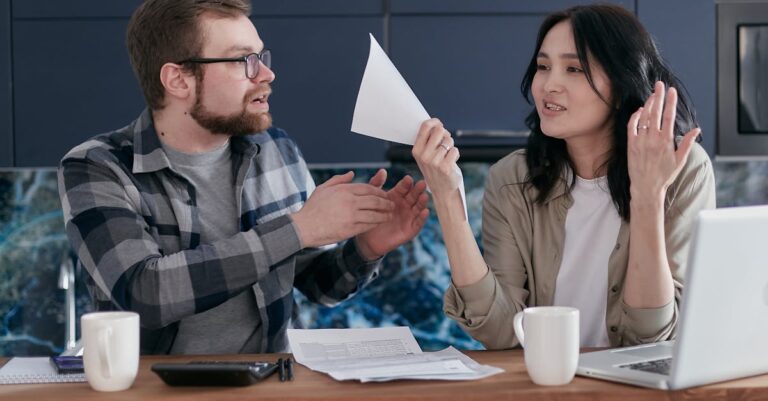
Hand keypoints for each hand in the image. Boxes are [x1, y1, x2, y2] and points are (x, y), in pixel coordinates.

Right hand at [291, 171, 393, 247]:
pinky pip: (369, 224)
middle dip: (386, 202)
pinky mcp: (351, 228)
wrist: (304, 227)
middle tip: (392, 204)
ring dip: (385, 214)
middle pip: (375, 199)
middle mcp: (350, 201)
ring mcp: (351, 215)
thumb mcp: (323, 188)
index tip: (384, 194)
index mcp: (344, 189)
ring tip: (390, 214)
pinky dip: (376, 223)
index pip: (368, 187)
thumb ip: (339, 180)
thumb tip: (352, 173)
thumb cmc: (312, 208)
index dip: (379, 191)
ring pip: (375, 213)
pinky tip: (379, 222)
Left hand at [355, 169, 428, 259]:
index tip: (408, 179)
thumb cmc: (370, 217)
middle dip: (418, 189)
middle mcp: (405, 205)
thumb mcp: (372, 200)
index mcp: (396, 196)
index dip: (406, 184)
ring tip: (424, 196)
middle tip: (422, 183)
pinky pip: (418, 223)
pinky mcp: (411, 229)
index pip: (403, 188)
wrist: (367, 239)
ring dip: (422, 202)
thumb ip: (376, 185)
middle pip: (413, 195)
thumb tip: (383, 170)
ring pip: (418, 207)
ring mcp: (409, 217)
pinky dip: (422, 217)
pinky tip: (425, 211)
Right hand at [411, 118, 461, 197]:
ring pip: (449, 140)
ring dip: (451, 146)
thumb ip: (428, 140)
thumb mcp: (426, 155)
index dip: (435, 122)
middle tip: (445, 142)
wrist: (442, 190)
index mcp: (416, 150)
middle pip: (439, 130)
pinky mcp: (445, 167)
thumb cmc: (435, 169)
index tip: (439, 123)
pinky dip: (455, 154)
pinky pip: (455, 150)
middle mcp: (423, 156)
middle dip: (445, 134)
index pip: (425, 127)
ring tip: (447, 155)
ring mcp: (434, 162)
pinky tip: (451, 162)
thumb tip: (437, 125)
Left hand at [627, 81, 699, 202]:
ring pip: (644, 117)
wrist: (646, 187)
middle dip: (658, 96)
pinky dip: (635, 116)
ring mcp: (640, 141)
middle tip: (660, 84)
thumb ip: (687, 143)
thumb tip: (696, 129)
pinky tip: (640, 110)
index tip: (672, 91)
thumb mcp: (680, 160)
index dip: (670, 102)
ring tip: (652, 95)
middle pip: (655, 112)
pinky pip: (631, 126)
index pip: (669, 116)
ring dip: (648, 104)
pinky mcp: (631, 145)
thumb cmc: (665, 175)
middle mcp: (652, 139)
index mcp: (666, 141)